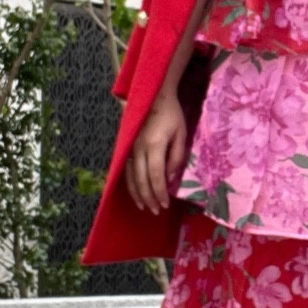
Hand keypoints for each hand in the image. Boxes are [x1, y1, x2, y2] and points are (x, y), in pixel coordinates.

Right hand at [128, 92, 187, 213]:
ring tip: (144, 207)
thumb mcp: (181, 134)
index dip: (160, 192)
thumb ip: (176, 157)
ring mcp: (130, 147)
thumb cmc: (172, 115)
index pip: (156, 175)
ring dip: (137, 194)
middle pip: (141, 179)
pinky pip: (125, 169)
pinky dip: (129, 183)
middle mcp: (139, 148)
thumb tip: (170, 179)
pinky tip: (135, 193)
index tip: (165, 204)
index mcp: (155, 144)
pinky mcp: (127, 147)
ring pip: (130, 176)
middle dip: (149, 197)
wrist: (154, 96)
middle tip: (157, 211)